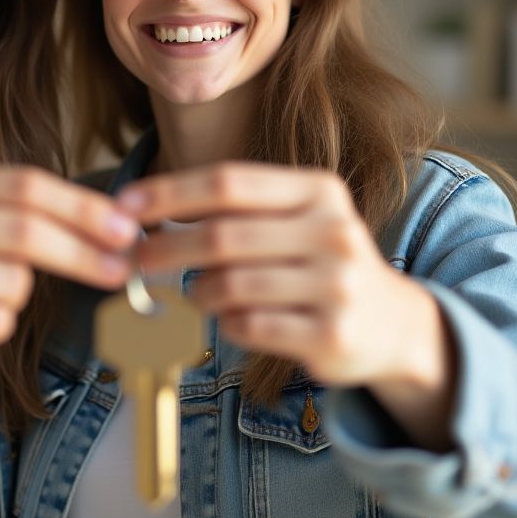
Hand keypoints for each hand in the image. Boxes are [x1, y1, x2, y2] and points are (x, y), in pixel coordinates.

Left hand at [118, 163, 455, 443]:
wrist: (393, 324)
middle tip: (134, 261)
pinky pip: (248, 326)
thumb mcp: (295, 219)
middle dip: (164, 248)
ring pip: (229, 285)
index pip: (226, 182)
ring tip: (199, 294)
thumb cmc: (319, 263)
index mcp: (318, 190)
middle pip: (221, 236)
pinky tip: (234, 319)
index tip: (123, 206)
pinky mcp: (331, 335)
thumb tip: (142, 211)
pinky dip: (226, 324)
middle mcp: (333, 231)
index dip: (167, 193)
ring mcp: (337, 285)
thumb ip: (234, 211)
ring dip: (199, 292)